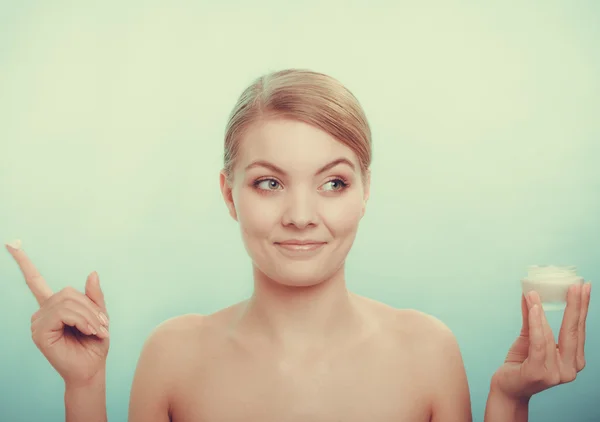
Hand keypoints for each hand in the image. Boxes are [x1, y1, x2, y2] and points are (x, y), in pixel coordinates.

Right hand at [6, 241, 109, 387]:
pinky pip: (63, 313)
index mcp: (54, 306)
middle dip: (90, 307)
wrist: (92, 369)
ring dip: (89, 315)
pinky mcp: (39, 333)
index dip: (23, 262)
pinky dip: (81, 320)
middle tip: (103, 324)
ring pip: (66, 302)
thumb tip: (92, 272)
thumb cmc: (94, 344)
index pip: (34, 281)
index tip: (11, 244)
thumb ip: (94, 296)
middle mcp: (42, 312)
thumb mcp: (99, 315)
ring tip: (97, 330)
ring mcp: (38, 323)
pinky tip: (88, 331)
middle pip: (67, 292)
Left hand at [492, 282, 590, 399]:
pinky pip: (539, 343)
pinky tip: (533, 308)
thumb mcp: (529, 337)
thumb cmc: (521, 363)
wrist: (507, 388)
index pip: (579, 329)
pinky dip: (536, 324)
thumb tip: (530, 293)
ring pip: (551, 336)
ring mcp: (555, 373)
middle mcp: (569, 369)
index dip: (582, 308)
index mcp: (573, 360)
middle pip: (574, 331)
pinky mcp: (538, 372)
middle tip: (576, 285)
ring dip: (541, 312)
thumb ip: (532, 318)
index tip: (584, 287)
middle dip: (576, 306)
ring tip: (534, 293)